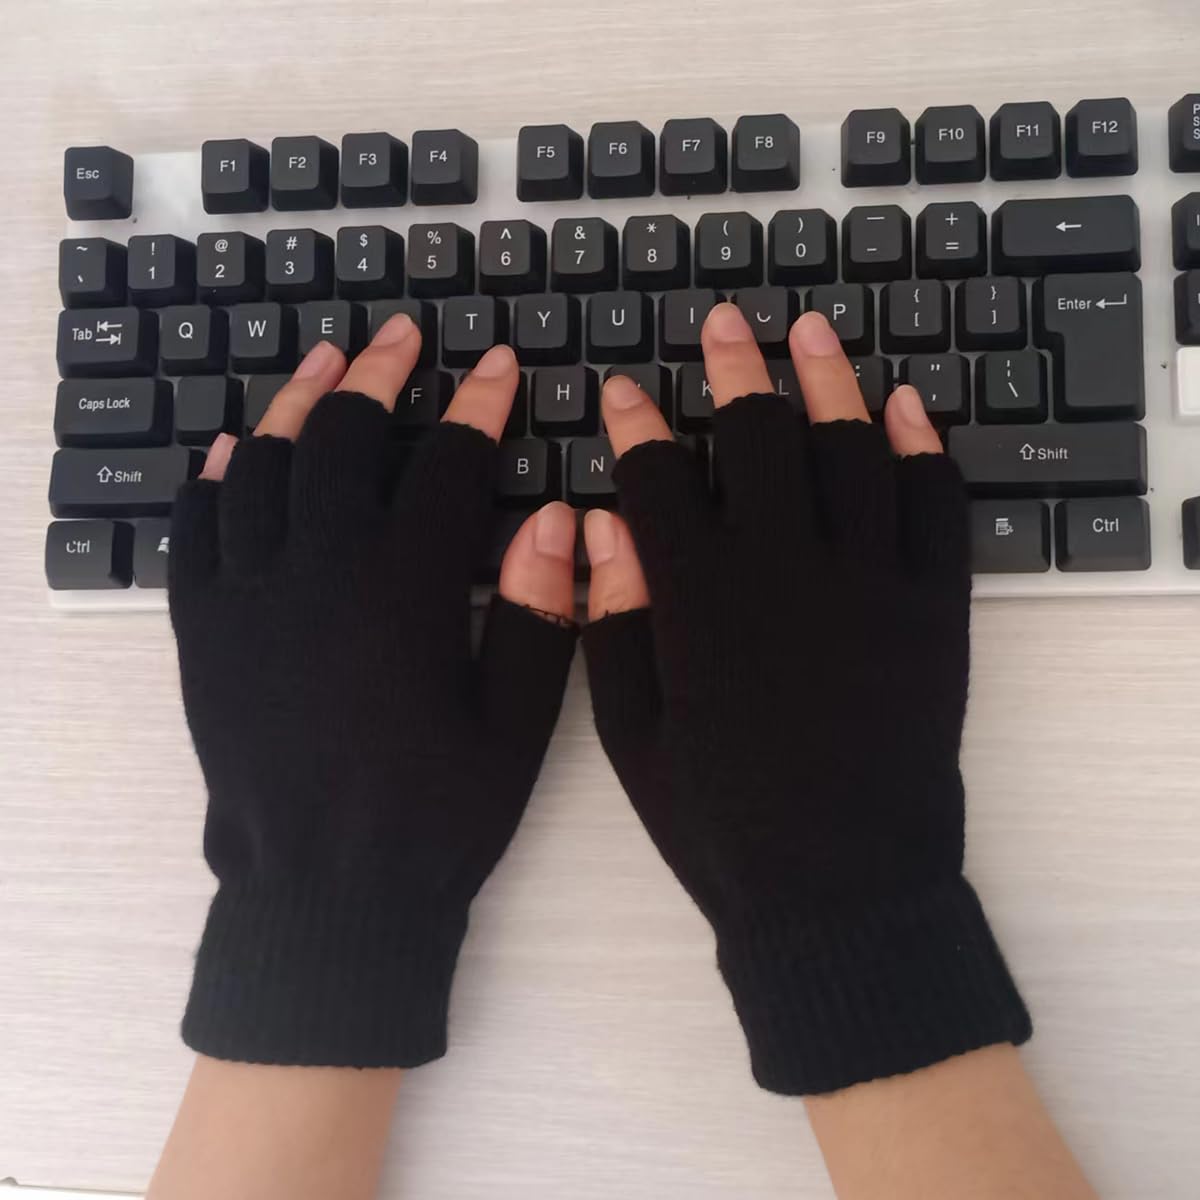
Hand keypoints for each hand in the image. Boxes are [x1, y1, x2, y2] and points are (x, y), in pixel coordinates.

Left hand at [169, 317, 576, 1066]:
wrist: (320, 895)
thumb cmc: (431, 819)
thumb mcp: (514, 729)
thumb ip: (537, 615)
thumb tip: (558, 515)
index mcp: (403, 595)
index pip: (447, 467)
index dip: (481, 407)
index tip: (502, 367)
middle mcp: (318, 577)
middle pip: (347, 443)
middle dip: (382, 377)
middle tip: (404, 336)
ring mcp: (250, 600)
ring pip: (265, 470)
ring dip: (298, 405)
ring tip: (325, 362)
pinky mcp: (206, 633)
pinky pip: (197, 534)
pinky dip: (214, 481)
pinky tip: (232, 451)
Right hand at [581, 304, 1029, 1094]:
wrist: (842, 895)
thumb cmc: (723, 825)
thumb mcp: (634, 735)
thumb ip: (612, 621)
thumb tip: (598, 525)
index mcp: (702, 602)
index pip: (657, 480)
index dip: (634, 426)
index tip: (622, 392)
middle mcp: (787, 571)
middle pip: (759, 437)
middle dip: (732, 370)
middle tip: (722, 325)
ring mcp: (872, 584)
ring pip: (851, 450)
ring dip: (827, 380)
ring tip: (809, 331)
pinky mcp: (936, 612)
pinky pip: (937, 509)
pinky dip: (923, 450)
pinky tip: (904, 407)